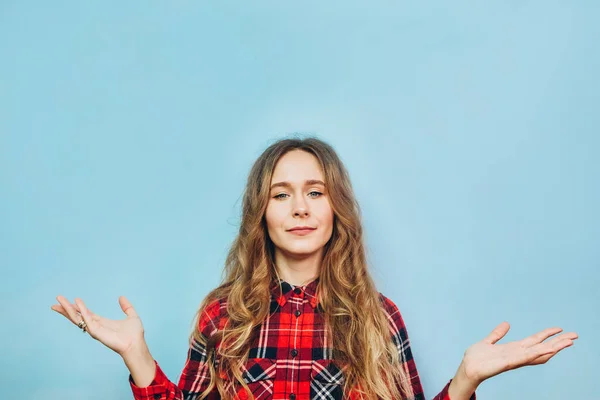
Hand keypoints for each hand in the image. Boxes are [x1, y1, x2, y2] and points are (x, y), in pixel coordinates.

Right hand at [51, 295, 145, 357]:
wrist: (136, 344)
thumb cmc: (134, 334)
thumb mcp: (131, 316)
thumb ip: (126, 306)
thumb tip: (121, 297)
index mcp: (101, 322)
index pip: (85, 313)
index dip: (76, 307)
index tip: (67, 301)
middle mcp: (95, 325)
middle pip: (77, 316)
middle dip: (66, 309)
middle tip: (55, 301)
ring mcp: (94, 329)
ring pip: (77, 318)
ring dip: (68, 309)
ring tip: (58, 301)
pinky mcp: (96, 332)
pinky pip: (87, 319)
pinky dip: (82, 310)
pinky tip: (76, 303)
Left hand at [459, 322, 577, 386]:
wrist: (467, 368)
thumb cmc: (477, 358)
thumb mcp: (488, 341)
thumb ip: (497, 334)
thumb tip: (507, 323)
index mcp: (514, 349)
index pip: (535, 341)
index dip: (547, 335)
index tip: (560, 329)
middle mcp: (517, 354)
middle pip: (542, 347)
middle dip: (558, 342)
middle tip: (574, 336)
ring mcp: (514, 359)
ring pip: (538, 353)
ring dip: (553, 347)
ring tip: (567, 342)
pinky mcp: (507, 363)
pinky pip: (524, 358)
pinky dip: (536, 353)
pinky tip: (547, 349)